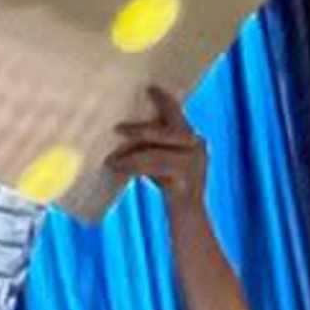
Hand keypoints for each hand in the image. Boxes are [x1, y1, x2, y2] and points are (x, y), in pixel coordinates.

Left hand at [100, 85, 211, 212]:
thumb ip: (150, 145)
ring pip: (160, 149)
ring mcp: (195, 164)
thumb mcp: (159, 160)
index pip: (176, 114)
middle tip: (117, 129)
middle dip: (142, 129)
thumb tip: (120, 131)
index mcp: (192, 138)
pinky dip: (135, 165)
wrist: (190, 221)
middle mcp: (198, 147)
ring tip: (111, 158)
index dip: (164, 100)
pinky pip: (157, 166)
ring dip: (133, 152)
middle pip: (169, 129)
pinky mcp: (187, 181)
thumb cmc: (169, 187)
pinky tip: (118, 167)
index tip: (149, 88)